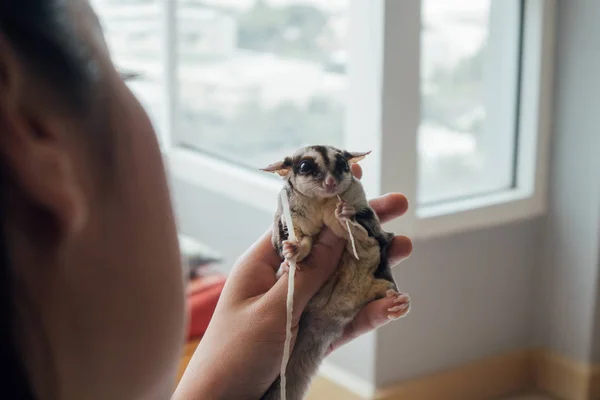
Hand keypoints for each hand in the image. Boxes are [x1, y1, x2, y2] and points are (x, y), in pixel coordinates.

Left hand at [173, 164, 411, 399]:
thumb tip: (333, 231)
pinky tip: (394, 303)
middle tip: (398, 205)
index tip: (354, 177)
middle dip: (363, 226)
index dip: (328, 198)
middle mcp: (288, 279)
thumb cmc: (234, 352)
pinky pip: (347, 318)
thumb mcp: (272, 308)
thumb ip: (308, 273)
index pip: (301, 220)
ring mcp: (304, 307)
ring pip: (345, 279)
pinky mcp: (315, 336)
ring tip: (404, 247)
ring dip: (375, 265)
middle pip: (331, 246)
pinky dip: (370, 312)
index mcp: (266, 262)